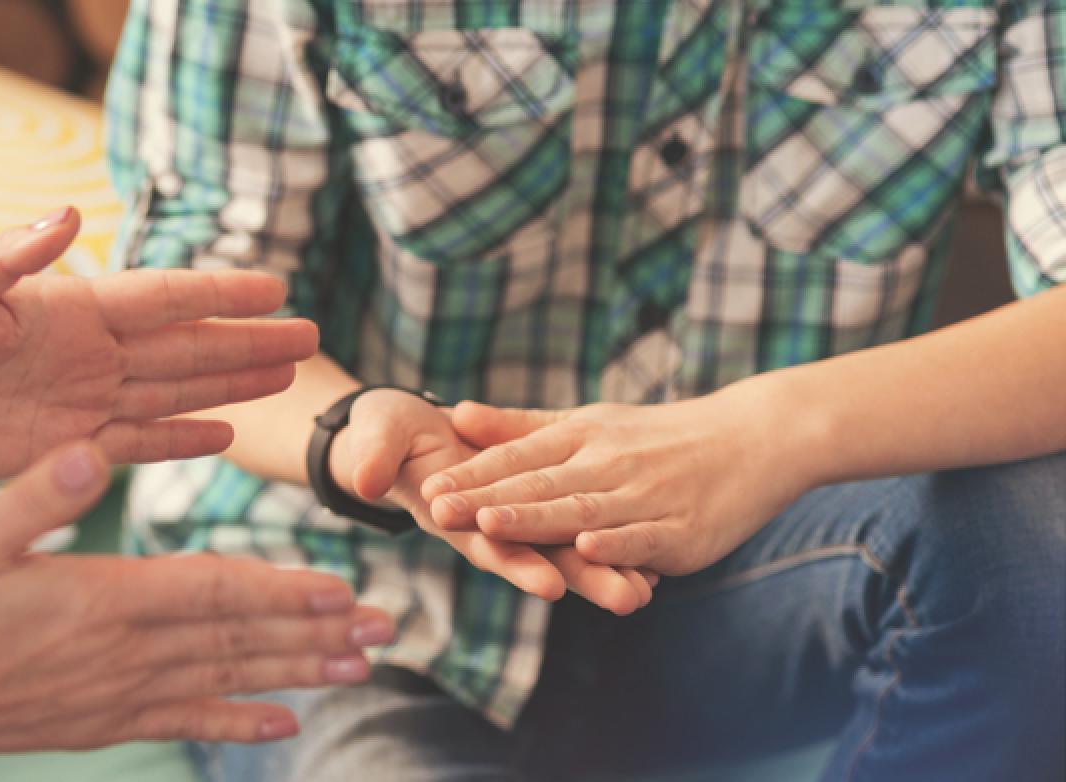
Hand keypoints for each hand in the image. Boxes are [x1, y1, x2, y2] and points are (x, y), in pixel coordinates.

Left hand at [0, 207, 318, 478]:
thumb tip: (65, 214)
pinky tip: (223, 435)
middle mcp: (84, 354)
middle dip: (246, 341)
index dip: (217, 293)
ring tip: (285, 377)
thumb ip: (7, 258)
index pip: (159, 298)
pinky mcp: (59, 448)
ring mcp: (77, 401)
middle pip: (183, 347)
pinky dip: (178, 442)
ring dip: (228, 386)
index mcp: (66, 310)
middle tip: (310, 336)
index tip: (275, 286)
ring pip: (171, 394)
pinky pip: (134, 444)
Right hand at [0, 442, 393, 771]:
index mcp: (95, 599)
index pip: (209, 592)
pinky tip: (283, 725)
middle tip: (380, 627)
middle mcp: (119, 653)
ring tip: (358, 666)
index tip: (337, 586)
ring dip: (296, 673)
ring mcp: (114, 694)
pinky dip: (238, 724)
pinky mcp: (101, 722)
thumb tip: (93, 452)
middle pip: (236, 640)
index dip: (278, 588)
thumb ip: (35, 496)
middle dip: (312, 632)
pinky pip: (185, 722)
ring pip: (224, 682)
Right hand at [329, 390, 655, 613]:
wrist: (399, 434)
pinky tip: (649, 561)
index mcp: (451, 513)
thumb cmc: (385, 436)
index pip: (486, 542)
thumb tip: (363, 478)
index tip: (549, 583)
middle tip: (627, 599)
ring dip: (604, 570)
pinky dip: (608, 544)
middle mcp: (486, 527)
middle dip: (583, 578)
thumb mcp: (375, 439)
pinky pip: (574, 525)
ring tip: (646, 592)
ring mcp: (510, 520)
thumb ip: (372, 456)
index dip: (515, 562)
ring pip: (563, 548)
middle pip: (539, 557)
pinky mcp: (532, 502)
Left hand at [421, 398, 808, 574]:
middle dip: (486, 500)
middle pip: (538, 485)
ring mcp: (645, 497)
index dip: (471, 475)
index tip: (425, 487)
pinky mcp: (681, 530)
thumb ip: (520, 426)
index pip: (516, 458)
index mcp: (581, 437)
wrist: (755, 438)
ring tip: (491, 526)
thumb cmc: (658, 436)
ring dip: (536, 520)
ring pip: (583, 510)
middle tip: (436, 509)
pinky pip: (644, 537)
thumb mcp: (587, 421)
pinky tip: (589, 550)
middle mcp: (608, 463)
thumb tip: (455, 415)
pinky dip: (618, 543)